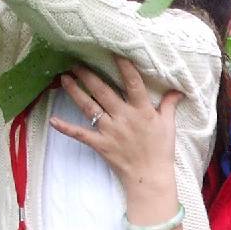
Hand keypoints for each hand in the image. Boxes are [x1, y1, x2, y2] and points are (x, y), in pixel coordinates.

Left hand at [49, 57, 182, 206]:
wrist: (150, 177)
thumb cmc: (161, 151)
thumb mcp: (168, 125)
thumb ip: (169, 105)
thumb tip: (178, 90)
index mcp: (142, 110)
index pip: (133, 83)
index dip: (124, 67)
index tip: (113, 52)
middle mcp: (124, 117)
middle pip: (103, 91)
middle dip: (88, 75)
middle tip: (75, 62)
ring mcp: (110, 131)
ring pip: (89, 107)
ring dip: (75, 92)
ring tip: (64, 79)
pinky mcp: (101, 144)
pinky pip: (80, 135)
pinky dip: (66, 128)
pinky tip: (52, 120)